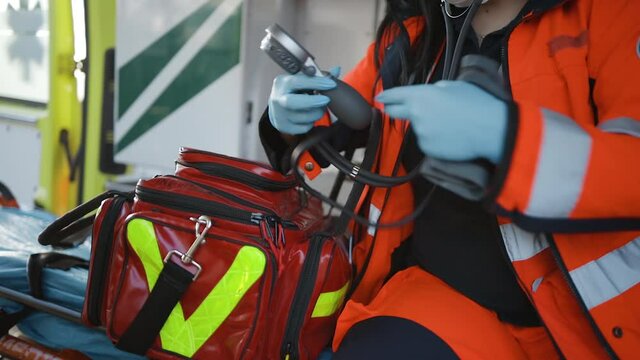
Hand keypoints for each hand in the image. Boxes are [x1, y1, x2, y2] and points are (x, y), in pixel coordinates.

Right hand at [268, 67, 340, 134]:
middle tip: (327, 100)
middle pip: (293, 102)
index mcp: (282, 83)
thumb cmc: (294, 91)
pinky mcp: (284, 127)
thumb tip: (337, 70)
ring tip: (320, 107)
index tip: (331, 84)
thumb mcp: (302, 80)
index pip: (298, 82)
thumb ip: (318, 76)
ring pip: (303, 117)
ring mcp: (279, 115)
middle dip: (313, 101)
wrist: (278, 108)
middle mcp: (277, 99)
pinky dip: (312, 122)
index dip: (316, 82)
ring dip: (317, 112)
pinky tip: (310, 116)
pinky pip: (304, 127)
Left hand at [376, 80, 507, 163]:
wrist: (489, 128)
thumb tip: (428, 95)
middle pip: (395, 113)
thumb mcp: (453, 86)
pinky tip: (451, 136)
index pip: (395, 95)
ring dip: (426, 126)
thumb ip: (434, 89)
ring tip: (449, 124)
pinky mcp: (427, 149)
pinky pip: (427, 142)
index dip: (386, 96)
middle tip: (397, 110)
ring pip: (418, 128)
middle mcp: (416, 114)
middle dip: (393, 110)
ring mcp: (421, 133)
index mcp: (421, 95)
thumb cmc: (475, 103)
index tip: (379, 97)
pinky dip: (435, 139)